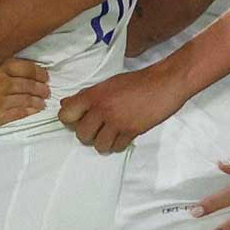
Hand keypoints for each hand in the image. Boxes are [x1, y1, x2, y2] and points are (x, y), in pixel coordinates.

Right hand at [0, 58, 51, 130]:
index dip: (40, 72)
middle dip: (41, 87)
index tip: (45, 75)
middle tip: (47, 90)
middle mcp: (2, 82)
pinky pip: (17, 114)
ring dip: (37, 100)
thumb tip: (5, 55)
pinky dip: (28, 112)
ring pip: (26, 100)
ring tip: (43, 101)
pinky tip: (33, 111)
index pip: (29, 67)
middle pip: (30, 84)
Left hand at [58, 61, 185, 153]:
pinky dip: (118, 145)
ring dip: (103, 142)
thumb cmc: (137, 81)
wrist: (164, 83)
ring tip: (111, 134)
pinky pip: (116, 148)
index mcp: (93, 95)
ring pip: (98, 145)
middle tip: (98, 128)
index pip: (66, 114)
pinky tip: (123, 136)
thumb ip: (86, 96)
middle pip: (81, 134)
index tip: (78, 120)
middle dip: (88, 134)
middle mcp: (101, 109)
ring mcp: (116, 121)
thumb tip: (65, 104)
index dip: (70, 120)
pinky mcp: (131, 131)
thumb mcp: (108, 84)